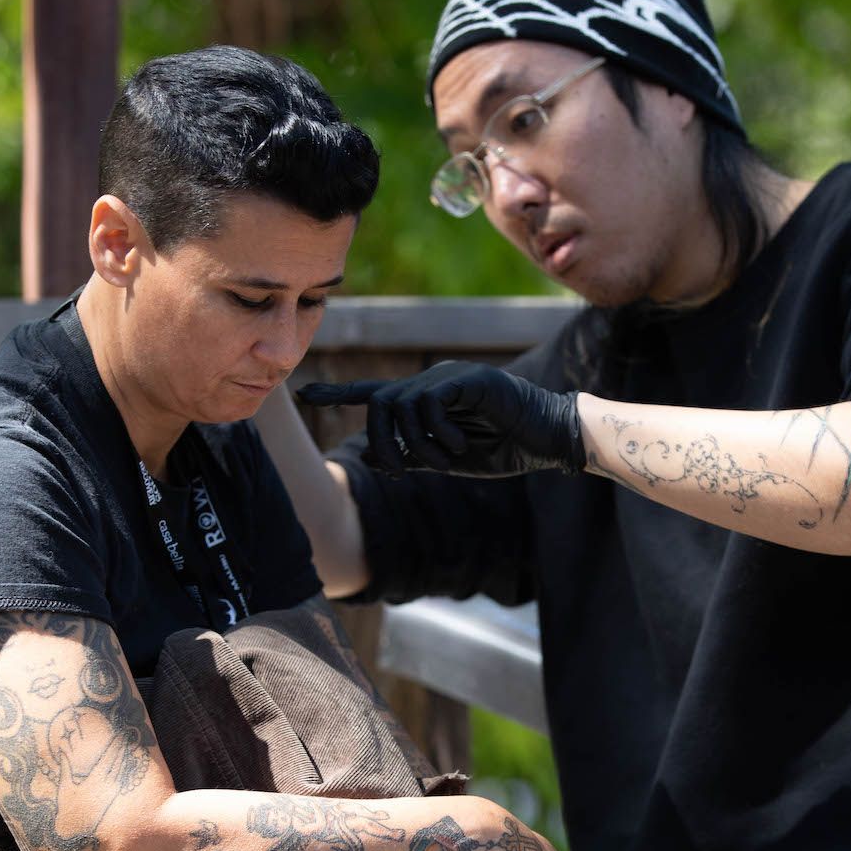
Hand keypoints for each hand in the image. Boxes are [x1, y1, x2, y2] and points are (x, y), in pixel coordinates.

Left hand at [299, 362, 584, 477]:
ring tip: (446, 460)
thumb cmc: (501, 449)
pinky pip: (430, 403)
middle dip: (381, 443)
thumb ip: (411, 458)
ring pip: (400, 406)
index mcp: (422, 401)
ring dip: (416, 445)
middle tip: (401, 473)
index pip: (372, 394)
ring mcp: (448, 377)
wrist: (547, 438)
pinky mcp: (467, 379)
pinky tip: (463, 444)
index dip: (337, 394)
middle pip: (378, 403)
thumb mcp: (448, 461)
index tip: (303, 394)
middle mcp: (429, 383)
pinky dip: (440, 432)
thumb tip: (371, 459)